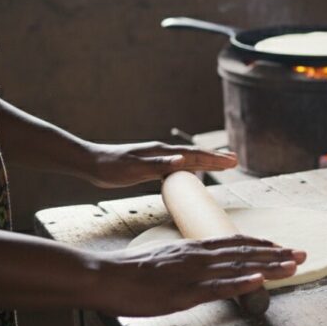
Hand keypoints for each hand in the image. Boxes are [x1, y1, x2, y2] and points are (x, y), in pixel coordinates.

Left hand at [81, 141, 237, 187]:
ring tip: (221, 164)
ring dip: (206, 162)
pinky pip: (178, 167)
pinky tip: (192, 172)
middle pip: (196, 155)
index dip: (215, 159)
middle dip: (216, 158)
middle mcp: (164, 153)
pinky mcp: (151, 166)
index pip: (195, 155)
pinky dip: (191, 168)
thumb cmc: (111, 168)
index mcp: (163, 153)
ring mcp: (158, 158)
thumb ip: (160, 165)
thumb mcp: (135, 168)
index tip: (233, 162)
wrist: (90, 163)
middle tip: (236, 160)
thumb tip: (183, 160)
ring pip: (188, 160)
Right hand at [90, 235, 306, 316]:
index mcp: (195, 247)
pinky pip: (216, 287)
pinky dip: (239, 283)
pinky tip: (258, 282)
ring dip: (267, 265)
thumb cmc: (133, 272)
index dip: (262, 245)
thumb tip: (209, 262)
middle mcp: (199, 255)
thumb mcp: (168, 259)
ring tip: (293, 264)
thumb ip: (190, 260)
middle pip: (244, 252)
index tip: (283, 246)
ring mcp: (192, 273)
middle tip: (303, 253)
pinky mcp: (183, 292)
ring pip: (237, 266)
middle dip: (276, 253)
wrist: (105, 276)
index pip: (235, 242)